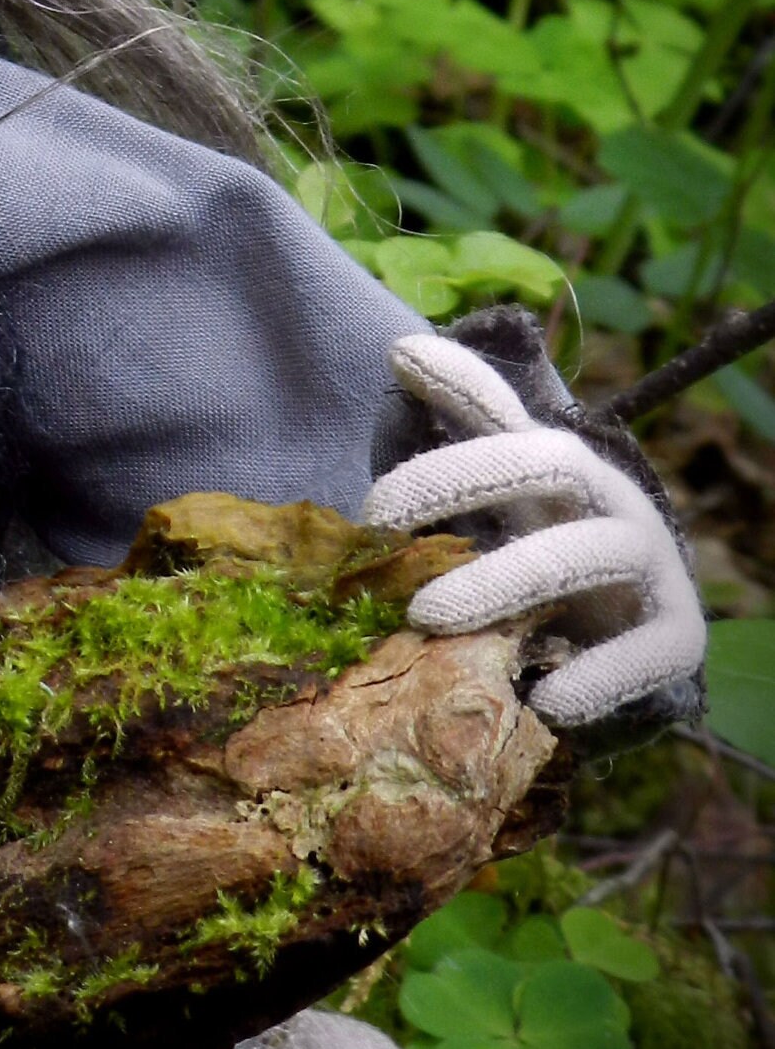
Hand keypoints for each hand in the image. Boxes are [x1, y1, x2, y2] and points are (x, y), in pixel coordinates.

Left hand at [363, 333, 702, 732]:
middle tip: (379, 524)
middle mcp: (615, 506)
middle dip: (466, 485)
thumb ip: (469, 420)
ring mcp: (652, 570)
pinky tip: (546, 702)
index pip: (514, 434)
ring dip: (503, 582)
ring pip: (583, 558)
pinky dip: (599, 676)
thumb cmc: (556, 542)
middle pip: (553, 470)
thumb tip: (400, 346)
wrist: (641, 624)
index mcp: (572, 470)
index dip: (448, 445)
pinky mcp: (677, 637)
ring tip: (427, 618)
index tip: (371, 493)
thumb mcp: (513, 484)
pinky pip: (649, 652)